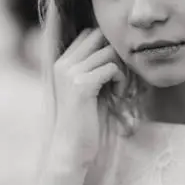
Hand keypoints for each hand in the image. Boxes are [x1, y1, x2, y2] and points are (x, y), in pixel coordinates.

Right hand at [49, 28, 121, 173]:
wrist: (71, 150)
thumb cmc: (85, 120)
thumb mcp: (89, 87)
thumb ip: (96, 66)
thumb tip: (118, 47)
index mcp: (62, 63)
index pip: (89, 34)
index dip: (107, 46)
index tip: (113, 68)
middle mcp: (64, 64)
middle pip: (99, 35)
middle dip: (115, 51)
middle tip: (120, 74)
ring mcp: (71, 73)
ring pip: (109, 51)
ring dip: (121, 68)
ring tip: (119, 89)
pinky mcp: (82, 85)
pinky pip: (112, 68)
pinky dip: (121, 80)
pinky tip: (118, 96)